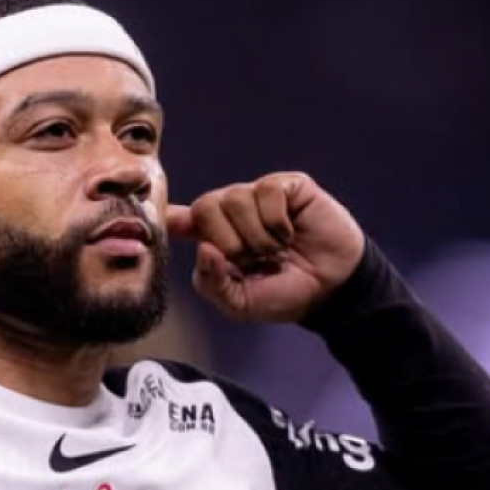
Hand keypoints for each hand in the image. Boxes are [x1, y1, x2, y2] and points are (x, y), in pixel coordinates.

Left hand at [166, 173, 364, 322]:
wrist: (331, 290)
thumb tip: (202, 247)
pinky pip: (267, 191)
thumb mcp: (240, 303)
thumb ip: (213, 283)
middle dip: (229, 241)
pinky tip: (291, 232)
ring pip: (235, 198)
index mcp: (212, 238)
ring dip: (258, 235)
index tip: (158, 217)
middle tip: (253, 260)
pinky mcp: (286, 186)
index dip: (165, 215)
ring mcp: (257, 196)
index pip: (179, 219)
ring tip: (276, 250)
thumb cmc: (283, 294)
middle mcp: (229, 212)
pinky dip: (278, 220)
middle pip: (204, 206)